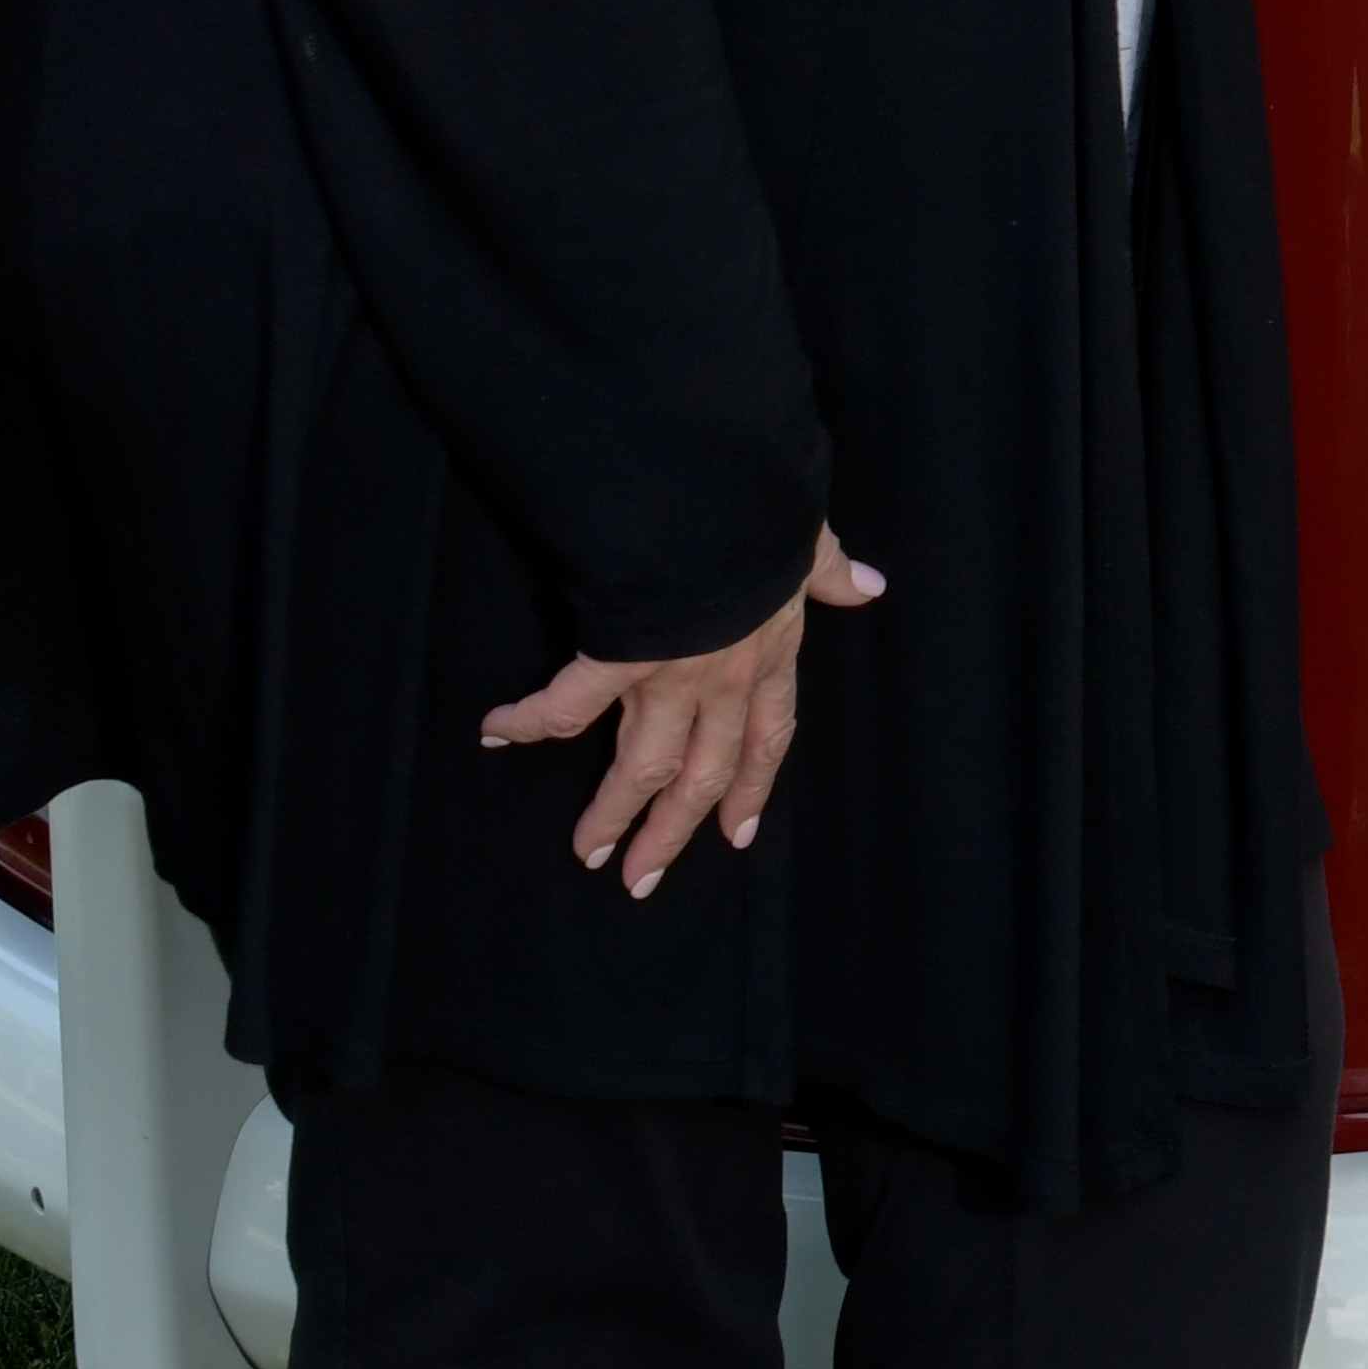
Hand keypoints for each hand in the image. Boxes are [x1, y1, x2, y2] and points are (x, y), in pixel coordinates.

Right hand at [485, 529, 885, 897]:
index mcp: (769, 654)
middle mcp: (722, 680)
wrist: (719, 490)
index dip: (750, 789)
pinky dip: (530, 720)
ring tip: (587, 851)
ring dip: (612, 811)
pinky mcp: (618, 655)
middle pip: (700, 774)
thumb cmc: (762, 513)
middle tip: (640, 879)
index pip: (767, 738)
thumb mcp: (810, 541)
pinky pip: (570, 703)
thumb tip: (869, 587)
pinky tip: (497, 732)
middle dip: (671, 831)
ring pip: (643, 764)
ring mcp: (671, 674)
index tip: (735, 835)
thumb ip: (832, 570)